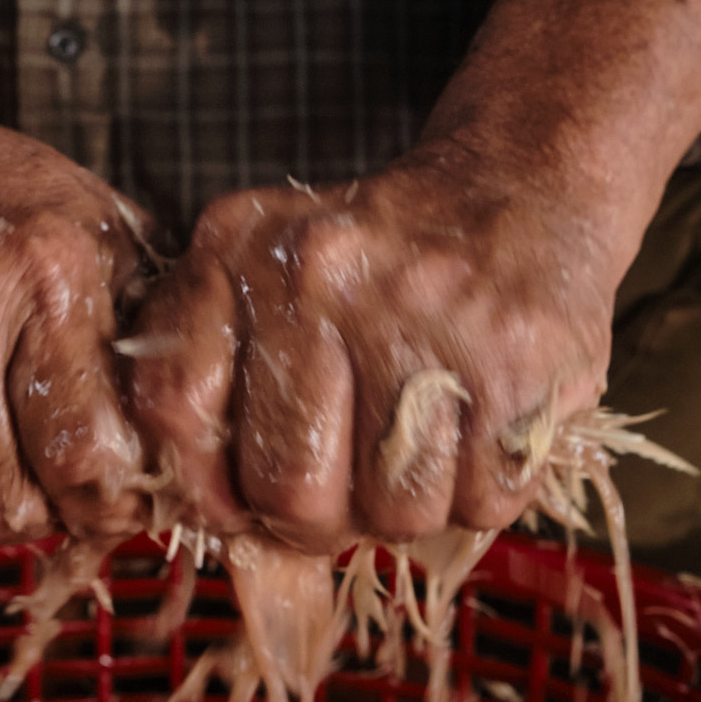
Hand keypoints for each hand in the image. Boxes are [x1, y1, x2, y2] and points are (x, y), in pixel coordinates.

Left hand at [125, 148, 624, 551]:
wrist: (525, 182)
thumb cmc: (384, 260)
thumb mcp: (269, 271)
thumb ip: (215, 371)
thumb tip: (215, 518)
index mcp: (234, 249)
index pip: (175, 407)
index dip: (208, 486)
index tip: (242, 497)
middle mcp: (316, 275)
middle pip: (290, 490)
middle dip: (319, 520)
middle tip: (346, 481)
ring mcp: (418, 317)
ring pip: (393, 513)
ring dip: (410, 506)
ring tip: (422, 438)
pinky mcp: (512, 360)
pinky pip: (480, 502)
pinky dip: (482, 489)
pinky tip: (480, 425)